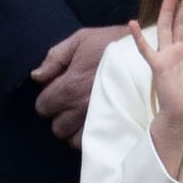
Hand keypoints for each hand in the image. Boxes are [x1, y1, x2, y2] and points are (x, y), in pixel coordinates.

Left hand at [31, 23, 130, 147]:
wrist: (145, 51)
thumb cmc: (111, 44)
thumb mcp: (81, 39)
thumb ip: (55, 57)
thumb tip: (37, 76)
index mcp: (71, 86)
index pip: (43, 106)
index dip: (47, 99)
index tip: (58, 91)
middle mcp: (82, 107)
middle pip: (57, 128)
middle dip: (60, 116)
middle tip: (71, 104)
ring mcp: (99, 119)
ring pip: (74, 139)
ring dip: (75, 129)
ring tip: (82, 116)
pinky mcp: (115, 125)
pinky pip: (95, 143)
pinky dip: (91, 137)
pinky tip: (95, 123)